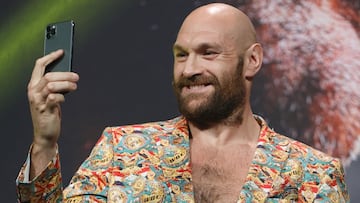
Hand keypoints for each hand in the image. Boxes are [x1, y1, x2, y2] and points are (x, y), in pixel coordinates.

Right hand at [27, 50, 78, 177]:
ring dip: (66, 84)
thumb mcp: (50, 97)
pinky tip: (65, 99)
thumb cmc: (49, 113)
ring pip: (51, 85)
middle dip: (65, 74)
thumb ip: (55, 86)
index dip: (50, 57)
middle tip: (76, 77)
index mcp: (33, 86)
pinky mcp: (45, 109)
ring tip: (74, 87)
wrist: (45, 134)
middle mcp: (33, 92)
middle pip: (49, 75)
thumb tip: (68, 74)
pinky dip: (62, 97)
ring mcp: (38, 101)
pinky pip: (54, 98)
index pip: (39, 65)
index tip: (61, 52)